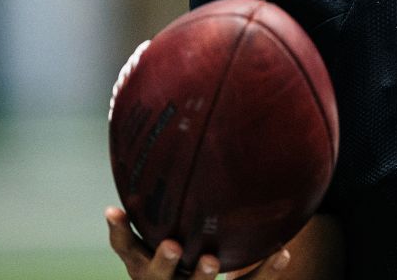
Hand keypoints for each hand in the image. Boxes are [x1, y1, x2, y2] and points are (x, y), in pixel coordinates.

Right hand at [105, 207, 290, 278]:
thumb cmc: (184, 245)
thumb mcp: (165, 229)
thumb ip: (165, 198)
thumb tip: (151, 131)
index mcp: (147, 263)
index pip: (127, 249)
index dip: (120, 232)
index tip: (115, 210)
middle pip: (157, 277)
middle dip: (162, 263)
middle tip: (173, 245)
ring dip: (202, 276)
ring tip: (211, 260)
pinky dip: (265, 271)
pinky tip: (281, 252)